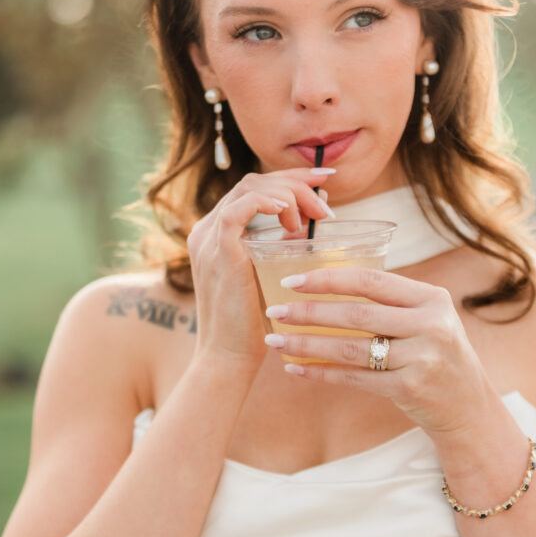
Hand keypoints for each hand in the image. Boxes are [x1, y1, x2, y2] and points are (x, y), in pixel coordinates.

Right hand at [187, 168, 335, 371]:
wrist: (227, 358)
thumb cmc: (253, 324)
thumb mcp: (269, 275)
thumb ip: (282, 248)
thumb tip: (311, 225)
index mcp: (218, 233)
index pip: (254, 188)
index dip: (290, 178)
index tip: (322, 180)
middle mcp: (208, 230)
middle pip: (253, 182)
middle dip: (295, 180)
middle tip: (327, 192)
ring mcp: (209, 240)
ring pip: (249, 189)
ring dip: (289, 193)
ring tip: (316, 215)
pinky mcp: (217, 254)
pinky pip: (237, 211)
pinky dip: (266, 203)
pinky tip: (289, 213)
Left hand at [263, 265, 498, 438]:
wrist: (468, 407)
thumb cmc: (435, 355)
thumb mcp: (426, 319)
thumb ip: (390, 302)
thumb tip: (324, 284)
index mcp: (431, 298)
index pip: (371, 279)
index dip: (328, 278)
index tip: (291, 280)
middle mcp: (430, 324)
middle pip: (356, 314)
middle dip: (309, 312)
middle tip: (274, 311)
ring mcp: (423, 358)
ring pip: (351, 347)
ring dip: (307, 344)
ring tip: (276, 341)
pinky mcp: (411, 388)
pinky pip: (355, 378)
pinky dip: (322, 373)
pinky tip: (296, 369)